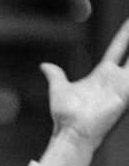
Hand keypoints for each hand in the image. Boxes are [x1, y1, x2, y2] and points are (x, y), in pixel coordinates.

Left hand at [40, 17, 128, 149]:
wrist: (70, 129)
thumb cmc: (65, 114)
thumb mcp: (59, 88)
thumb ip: (56, 75)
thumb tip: (44, 66)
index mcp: (102, 74)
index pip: (118, 49)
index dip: (125, 36)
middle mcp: (116, 78)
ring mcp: (123, 86)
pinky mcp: (126, 94)